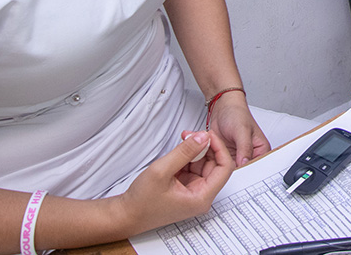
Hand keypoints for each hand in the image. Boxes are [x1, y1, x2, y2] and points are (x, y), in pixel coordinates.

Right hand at [114, 131, 233, 234]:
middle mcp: (201, 196)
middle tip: (191, 134)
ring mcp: (194, 192)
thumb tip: (203, 137)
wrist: (126, 215)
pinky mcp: (186, 188)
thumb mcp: (162, 171)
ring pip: (204, 164)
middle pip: (215, 165)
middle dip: (205, 146)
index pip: (225, 168)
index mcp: (201, 197)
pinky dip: (187, 157)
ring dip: (195, 150)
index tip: (208, 135)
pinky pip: (193, 168)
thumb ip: (184, 152)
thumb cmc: (141, 201)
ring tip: (182, 141)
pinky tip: (177, 152)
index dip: (219, 148)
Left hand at [198, 92, 270, 166]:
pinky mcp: (224, 155)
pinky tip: (205, 155)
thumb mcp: (242, 130)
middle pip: (239, 170)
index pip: (253, 168)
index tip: (231, 169)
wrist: (223, 106)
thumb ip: (245, 147)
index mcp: (260, 151)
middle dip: (226, 167)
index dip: (242, 172)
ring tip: (209, 155)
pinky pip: (217, 163)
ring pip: (226, 168)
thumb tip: (244, 163)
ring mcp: (235, 156)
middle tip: (217, 161)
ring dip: (216, 164)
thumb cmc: (237, 113)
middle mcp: (248, 156)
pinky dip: (211, 160)